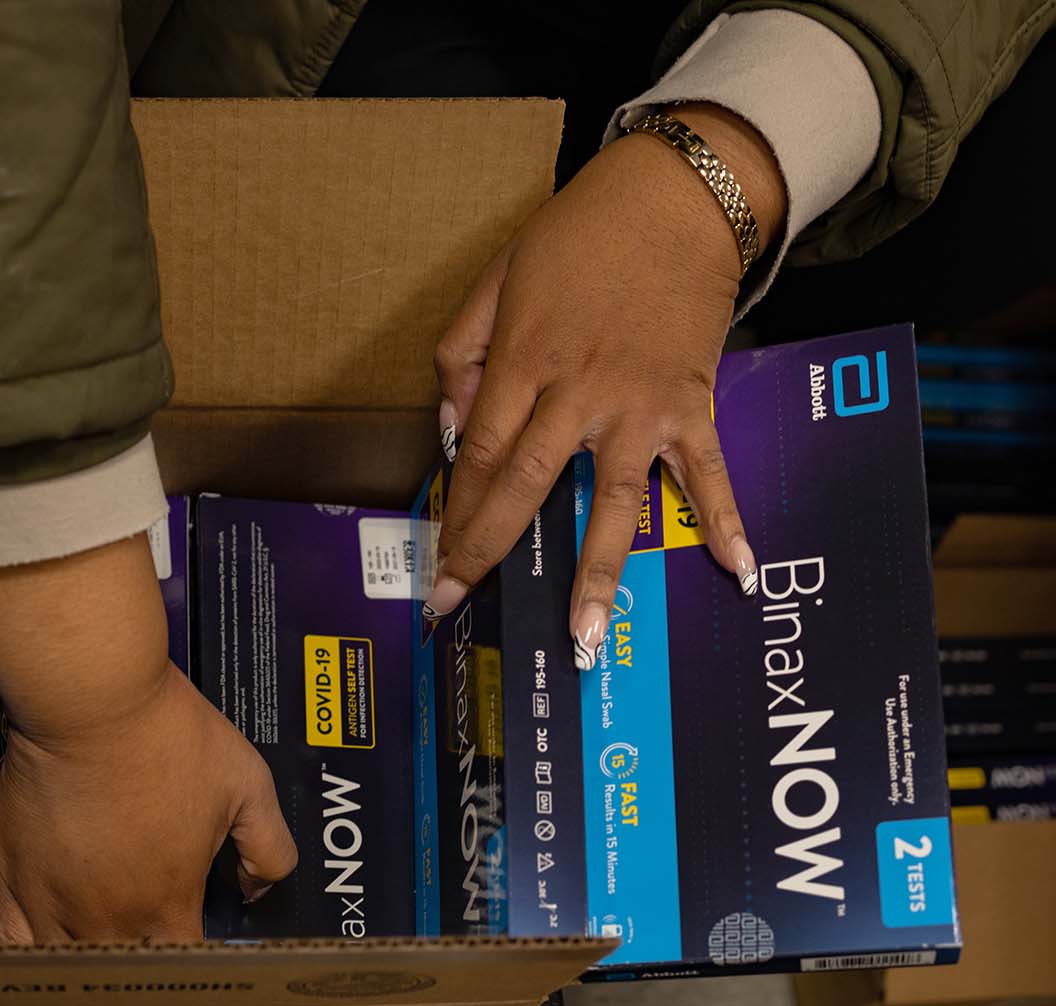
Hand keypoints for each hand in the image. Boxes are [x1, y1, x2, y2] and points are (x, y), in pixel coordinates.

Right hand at [0, 534, 296, 941]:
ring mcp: (53, 904)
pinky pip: (16, 941)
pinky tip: (47, 938)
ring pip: (70, 964)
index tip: (195, 941)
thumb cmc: (170, 736)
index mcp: (167, 904)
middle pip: (125, 971)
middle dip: (142, 961)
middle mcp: (108, 918)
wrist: (91, 701)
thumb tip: (256, 888)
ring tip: (103, 943)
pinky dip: (34, 947)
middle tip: (151, 938)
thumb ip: (268, 848)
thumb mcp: (248, 784)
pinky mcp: (14, 879)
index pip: (183, 964)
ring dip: (90, 957)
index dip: (193, 961)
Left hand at [427, 104, 787, 667]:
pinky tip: (737, 571)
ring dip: (599, 570)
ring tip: (587, 638)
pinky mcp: (691, 402)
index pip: (480, 454)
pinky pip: (707, 470)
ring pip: (613, 499)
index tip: (438, 563)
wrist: (676, 197)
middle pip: (527, 485)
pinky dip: (723, 519)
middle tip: (464, 606)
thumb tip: (451, 429)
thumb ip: (462, 353)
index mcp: (522, 361)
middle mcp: (577, 391)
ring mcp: (639, 403)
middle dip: (491, 551)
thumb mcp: (496, 277)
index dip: (456, 513)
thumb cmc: (577, 235)